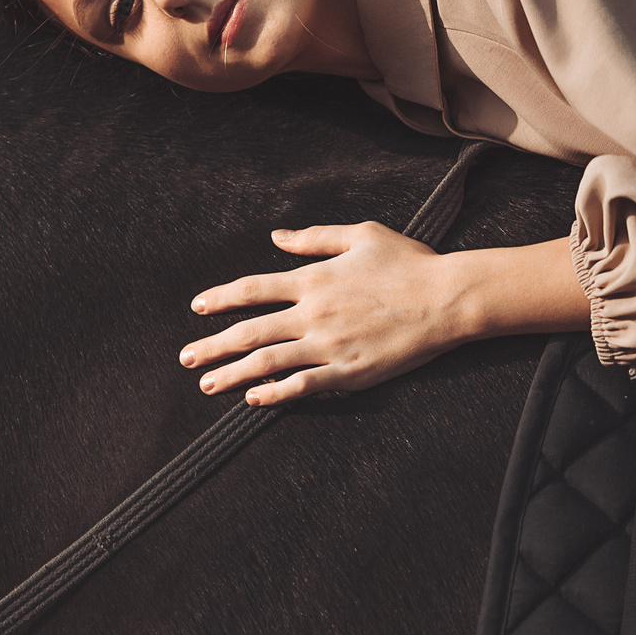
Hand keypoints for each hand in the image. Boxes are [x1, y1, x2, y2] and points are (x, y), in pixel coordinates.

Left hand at [181, 222, 469, 406]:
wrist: (448, 298)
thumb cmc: (409, 264)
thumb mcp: (361, 235)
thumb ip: (314, 239)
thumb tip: (276, 237)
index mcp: (313, 280)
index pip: (252, 290)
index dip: (221, 298)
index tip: (198, 307)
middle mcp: (314, 313)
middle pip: (249, 331)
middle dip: (212, 345)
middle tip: (186, 357)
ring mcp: (329, 345)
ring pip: (268, 362)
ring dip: (233, 374)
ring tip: (208, 383)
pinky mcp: (349, 371)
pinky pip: (303, 385)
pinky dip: (275, 393)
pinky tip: (254, 399)